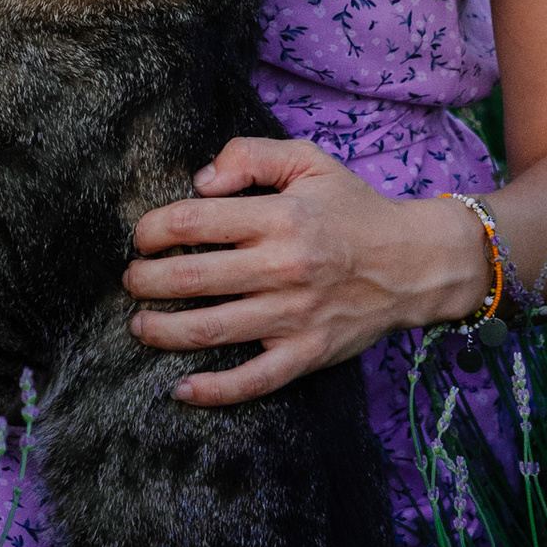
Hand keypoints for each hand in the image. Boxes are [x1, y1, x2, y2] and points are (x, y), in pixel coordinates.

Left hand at [123, 136, 489, 405]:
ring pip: (210, 330)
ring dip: (161, 330)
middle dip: (145, 281)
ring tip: (139, 324)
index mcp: (280, 217)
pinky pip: (253, 381)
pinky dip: (213, 391)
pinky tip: (181, 389)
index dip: (153, 229)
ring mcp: (294, 316)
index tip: (142, 237)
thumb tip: (200, 182)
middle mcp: (283, 267)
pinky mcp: (306, 355)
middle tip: (131, 280)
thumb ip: (251, 155)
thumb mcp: (309, 161)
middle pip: (190, 278)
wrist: (415, 263)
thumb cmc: (353, 210)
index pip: (193, 222)